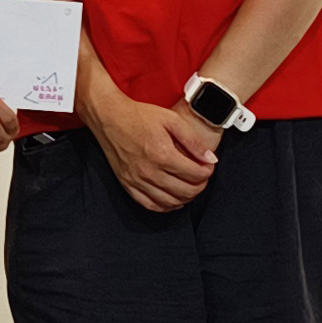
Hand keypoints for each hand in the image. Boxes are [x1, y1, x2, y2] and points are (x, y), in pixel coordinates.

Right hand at [88, 89, 215, 212]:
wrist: (110, 117)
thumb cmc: (140, 116)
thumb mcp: (172, 120)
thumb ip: (193, 140)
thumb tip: (211, 159)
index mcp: (163, 154)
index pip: (196, 174)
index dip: (208, 171)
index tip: (208, 166)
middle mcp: (150, 171)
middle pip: (186, 191)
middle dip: (200, 186)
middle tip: (202, 177)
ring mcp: (137, 181)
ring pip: (171, 202)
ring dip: (186, 198)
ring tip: (190, 187)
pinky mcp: (128, 185)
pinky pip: (151, 205)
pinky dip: (166, 206)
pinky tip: (174, 199)